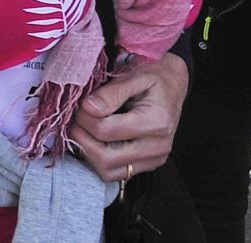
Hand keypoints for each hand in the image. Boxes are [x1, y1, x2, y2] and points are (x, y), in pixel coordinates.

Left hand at [70, 53, 188, 182]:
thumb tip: (88, 108)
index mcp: (156, 122)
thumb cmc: (153, 78)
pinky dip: (98, 160)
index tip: (80, 105)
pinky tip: (95, 140)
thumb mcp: (134, 76)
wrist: (173, 86)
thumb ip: (111, 93)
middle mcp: (157, 147)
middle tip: (76, 119)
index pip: (106, 130)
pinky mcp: (147, 166)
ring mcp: (154, 160)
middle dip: (82, 138)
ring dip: (88, 152)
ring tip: (84, 129)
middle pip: (105, 157)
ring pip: (108, 171)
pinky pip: (115, 174)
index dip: (84, 118)